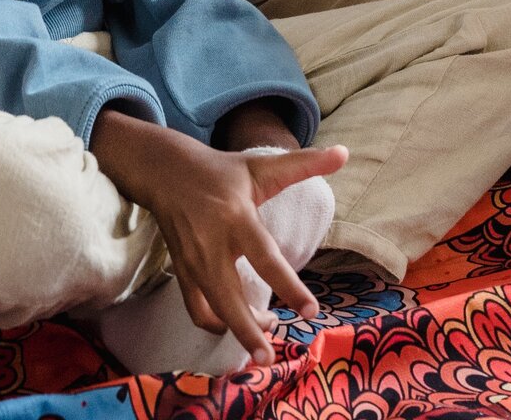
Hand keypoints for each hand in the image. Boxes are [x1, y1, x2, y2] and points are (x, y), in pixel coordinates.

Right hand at [90, 110, 346, 365]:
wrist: (165, 171)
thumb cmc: (222, 171)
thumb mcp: (261, 166)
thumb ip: (304, 164)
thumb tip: (344, 153)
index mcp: (236, 216)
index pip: (265, 257)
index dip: (288, 287)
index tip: (311, 311)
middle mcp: (212, 244)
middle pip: (229, 300)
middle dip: (250, 332)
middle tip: (272, 356)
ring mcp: (193, 262)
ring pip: (212, 312)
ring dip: (237, 333)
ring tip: (264, 339)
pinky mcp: (182, 272)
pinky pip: (197, 311)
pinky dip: (216, 327)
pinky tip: (237, 328)